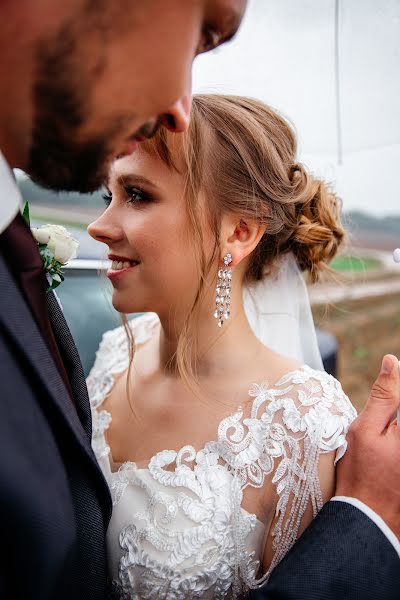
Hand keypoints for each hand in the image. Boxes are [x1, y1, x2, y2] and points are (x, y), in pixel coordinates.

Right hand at [335, 354, 399, 536]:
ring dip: (392, 422)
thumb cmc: (362, 474)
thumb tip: (392, 362)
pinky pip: (397, 439)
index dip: (395, 391)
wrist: (368, 518)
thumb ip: (383, 395)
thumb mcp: (365, 429)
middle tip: (376, 434)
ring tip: (378, 449)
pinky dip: (393, 437)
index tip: (381, 401)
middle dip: (393, 411)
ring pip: (398, 425)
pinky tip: (385, 453)